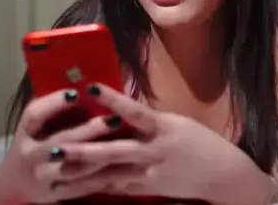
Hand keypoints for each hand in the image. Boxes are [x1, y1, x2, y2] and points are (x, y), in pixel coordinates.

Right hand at [0, 89, 117, 203]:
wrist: (14, 184)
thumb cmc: (34, 142)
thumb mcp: (36, 125)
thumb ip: (54, 107)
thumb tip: (82, 78)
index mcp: (25, 131)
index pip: (35, 114)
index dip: (54, 103)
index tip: (77, 92)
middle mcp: (30, 154)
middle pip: (60, 141)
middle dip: (89, 130)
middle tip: (115, 119)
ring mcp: (42, 176)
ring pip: (73, 167)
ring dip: (99, 156)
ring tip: (124, 144)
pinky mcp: (54, 194)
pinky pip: (80, 187)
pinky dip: (100, 178)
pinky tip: (120, 168)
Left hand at [58, 84, 271, 202]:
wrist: (221, 175)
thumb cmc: (200, 142)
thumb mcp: (176, 123)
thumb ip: (148, 120)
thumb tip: (121, 110)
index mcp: (163, 128)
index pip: (134, 111)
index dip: (112, 99)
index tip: (90, 87)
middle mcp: (153, 151)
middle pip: (113, 150)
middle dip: (83, 149)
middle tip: (56, 145)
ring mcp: (148, 174)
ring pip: (110, 173)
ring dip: (82, 172)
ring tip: (57, 170)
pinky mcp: (146, 189)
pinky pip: (117, 186)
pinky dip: (97, 184)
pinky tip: (75, 186)